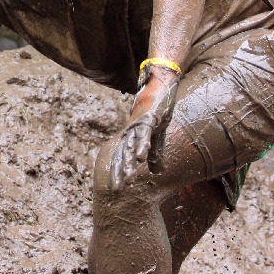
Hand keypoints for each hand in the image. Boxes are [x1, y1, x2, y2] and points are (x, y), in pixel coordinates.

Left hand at [108, 69, 179, 188]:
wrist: (159, 84)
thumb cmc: (157, 110)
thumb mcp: (157, 135)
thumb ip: (155, 154)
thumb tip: (155, 173)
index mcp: (131, 136)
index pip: (122, 157)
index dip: (118, 172)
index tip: (114, 189)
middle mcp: (131, 131)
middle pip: (122, 154)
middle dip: (119, 171)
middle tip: (115, 189)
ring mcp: (139, 124)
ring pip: (131, 146)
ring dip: (130, 162)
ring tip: (128, 178)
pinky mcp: (149, 117)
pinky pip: (144, 134)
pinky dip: (142, 146)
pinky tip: (140, 158)